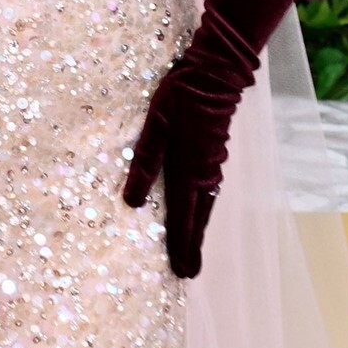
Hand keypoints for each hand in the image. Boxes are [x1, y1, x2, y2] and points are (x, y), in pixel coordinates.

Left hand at [120, 51, 241, 279]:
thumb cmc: (180, 97)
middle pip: (198, 219)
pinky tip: (201, 210)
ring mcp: (212, 164)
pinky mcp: (215, 154)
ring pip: (206, 206)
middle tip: (189, 273)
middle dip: (192, 246)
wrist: (215, 74)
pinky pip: (210, 191)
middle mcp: (203, 174)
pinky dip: (204, 210)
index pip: (182, 218)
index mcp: (187, 171)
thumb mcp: (154, 126)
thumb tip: (132, 203)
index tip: (181, 272)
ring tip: (194, 251)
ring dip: (198, 230)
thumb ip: (144, 163)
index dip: (180, 246)